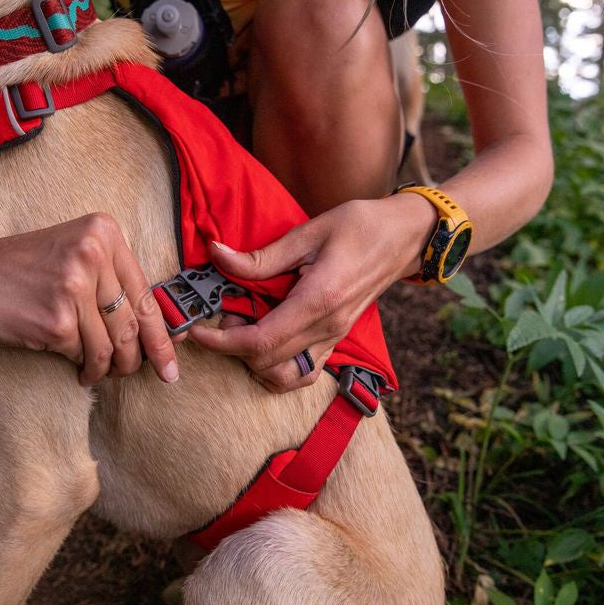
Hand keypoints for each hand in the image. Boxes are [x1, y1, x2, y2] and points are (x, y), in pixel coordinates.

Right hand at [0, 211, 178, 385]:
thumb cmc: (20, 267)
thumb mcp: (73, 255)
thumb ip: (111, 282)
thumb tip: (155, 332)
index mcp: (104, 232)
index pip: (145, 295)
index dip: (162, 337)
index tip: (171, 366)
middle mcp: (93, 254)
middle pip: (132, 324)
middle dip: (135, 359)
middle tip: (130, 374)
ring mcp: (74, 287)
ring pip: (111, 346)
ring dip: (106, 368)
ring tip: (95, 372)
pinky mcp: (56, 320)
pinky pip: (84, 355)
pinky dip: (83, 369)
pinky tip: (75, 369)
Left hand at [187, 195, 433, 391]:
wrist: (405, 236)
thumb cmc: (360, 226)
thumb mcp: (308, 232)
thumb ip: (261, 255)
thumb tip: (217, 254)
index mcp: (318, 300)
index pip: (261, 340)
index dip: (222, 342)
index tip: (198, 331)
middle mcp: (327, 327)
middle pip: (268, 363)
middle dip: (233, 349)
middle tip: (222, 318)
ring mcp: (335, 337)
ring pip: (287, 378)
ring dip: (256, 364)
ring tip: (244, 332)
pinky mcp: (338, 339)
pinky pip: (305, 373)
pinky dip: (278, 369)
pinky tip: (265, 342)